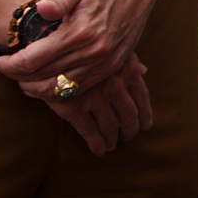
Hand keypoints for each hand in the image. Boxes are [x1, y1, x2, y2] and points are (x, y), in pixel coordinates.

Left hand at [0, 0, 162, 90]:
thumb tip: (41, 9)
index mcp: (79, 33)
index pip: (33, 61)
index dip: (10, 65)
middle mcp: (92, 52)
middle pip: (44, 78)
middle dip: (19, 77)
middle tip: (7, 70)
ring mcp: (104, 62)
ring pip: (61, 88)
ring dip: (38, 87)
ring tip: (24, 78)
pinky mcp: (113, 65)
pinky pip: (81, 88)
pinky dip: (61, 89)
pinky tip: (50, 80)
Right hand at [27, 54, 153, 155]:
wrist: (52, 48)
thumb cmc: (84, 47)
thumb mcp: (111, 48)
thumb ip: (128, 61)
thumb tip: (143, 71)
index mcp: (126, 69)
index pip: (141, 96)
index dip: (145, 113)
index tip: (145, 124)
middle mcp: (114, 85)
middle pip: (129, 114)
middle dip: (130, 129)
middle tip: (128, 136)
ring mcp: (96, 98)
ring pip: (111, 125)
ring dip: (113, 138)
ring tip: (112, 145)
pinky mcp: (75, 108)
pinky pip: (90, 131)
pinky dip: (97, 143)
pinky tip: (99, 150)